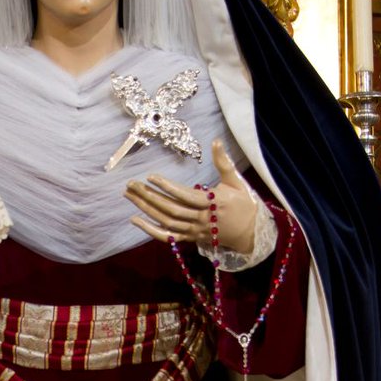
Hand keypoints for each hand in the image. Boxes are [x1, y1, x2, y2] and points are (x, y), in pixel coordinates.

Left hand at [124, 140, 257, 253]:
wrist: (250, 233)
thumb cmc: (243, 204)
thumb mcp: (236, 181)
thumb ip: (223, 162)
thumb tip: (215, 141)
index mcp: (213, 202)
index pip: (186, 195)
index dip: (167, 187)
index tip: (151, 177)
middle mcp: (202, 218)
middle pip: (171, 209)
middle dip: (149, 196)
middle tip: (131, 185)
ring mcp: (195, 230)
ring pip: (166, 221)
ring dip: (146, 209)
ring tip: (129, 196)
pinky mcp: (191, 238)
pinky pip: (168, 237)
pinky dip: (150, 230)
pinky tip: (136, 220)